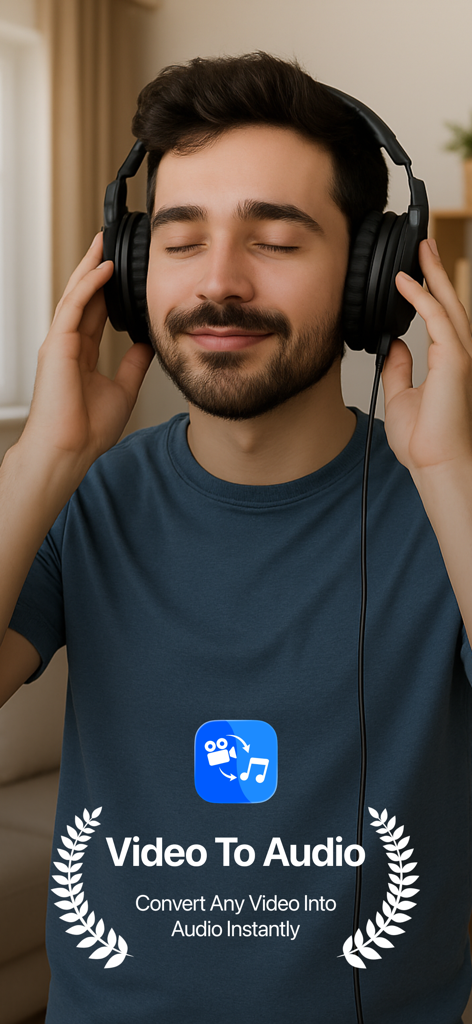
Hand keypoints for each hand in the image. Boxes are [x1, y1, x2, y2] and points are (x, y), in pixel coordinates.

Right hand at [20, 233, 153, 472]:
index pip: (94, 311)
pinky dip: (89, 286)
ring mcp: (59, 343)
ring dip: (91, 267)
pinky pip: (73, 307)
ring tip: (106, 242)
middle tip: (110, 241)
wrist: (68, 451)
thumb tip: (149, 344)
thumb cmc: (87, 430)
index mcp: (80, 354)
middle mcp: (67, 344)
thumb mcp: (123, 389)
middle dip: (95, 267)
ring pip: (75, 295)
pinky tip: (104, 268)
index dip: (107, 289)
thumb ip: (134, 364)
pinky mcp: (56, 346)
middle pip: (82, 296)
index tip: (122, 269)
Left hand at [382, 238, 471, 479]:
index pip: (440, 317)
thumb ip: (399, 368)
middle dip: (436, 271)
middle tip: (423, 244)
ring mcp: (460, 356)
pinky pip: (437, 320)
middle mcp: (458, 355)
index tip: (413, 271)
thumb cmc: (425, 441)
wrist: (435, 464)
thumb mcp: (401, 395)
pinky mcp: (455, 361)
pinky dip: (421, 297)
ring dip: (433, 274)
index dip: (428, 291)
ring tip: (420, 249)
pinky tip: (404, 281)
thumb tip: (395, 346)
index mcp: (448, 363)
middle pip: (450, 302)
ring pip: (448, 304)